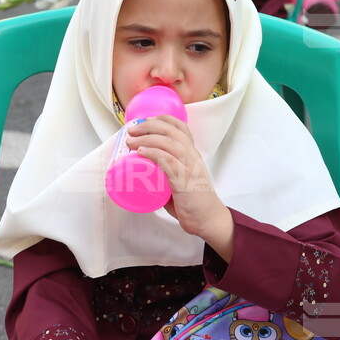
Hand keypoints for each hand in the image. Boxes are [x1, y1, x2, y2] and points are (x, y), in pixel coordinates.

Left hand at [126, 115, 233, 260]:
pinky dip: (153, 153)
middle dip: (149, 125)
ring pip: (168, 143)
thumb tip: (145, 177)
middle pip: (171, 131)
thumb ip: (166, 176)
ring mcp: (189, 167)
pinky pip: (168, 161)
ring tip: (131, 141)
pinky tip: (141, 152)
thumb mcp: (181, 182)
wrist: (208, 219)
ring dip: (147, 138)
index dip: (162, 119)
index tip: (145, 120)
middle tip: (132, 130)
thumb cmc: (194, 203)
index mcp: (192, 154)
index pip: (181, 128)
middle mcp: (192, 156)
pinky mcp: (185, 180)